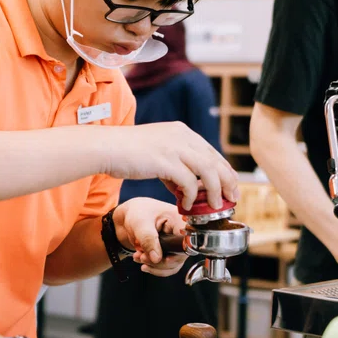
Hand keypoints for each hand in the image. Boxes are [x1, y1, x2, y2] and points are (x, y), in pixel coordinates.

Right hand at [100, 122, 238, 210]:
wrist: (105, 147)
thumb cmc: (125, 152)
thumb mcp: (156, 154)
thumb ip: (172, 167)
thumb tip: (184, 187)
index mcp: (181, 132)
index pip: (211, 152)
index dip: (224, 170)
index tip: (230, 186)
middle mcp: (181, 136)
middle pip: (215, 160)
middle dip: (227, 182)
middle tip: (232, 198)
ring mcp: (174, 147)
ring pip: (208, 171)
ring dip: (214, 191)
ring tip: (214, 206)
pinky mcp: (165, 160)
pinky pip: (188, 182)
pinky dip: (191, 196)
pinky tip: (185, 205)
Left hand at [115, 198, 187, 276]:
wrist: (129, 217)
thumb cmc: (137, 212)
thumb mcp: (140, 222)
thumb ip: (148, 238)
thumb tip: (156, 258)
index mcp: (180, 220)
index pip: (187, 241)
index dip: (178, 253)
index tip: (165, 258)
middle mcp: (182, 233)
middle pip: (180, 256)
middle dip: (159, 261)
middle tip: (142, 257)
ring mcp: (176, 244)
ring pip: (174, 264)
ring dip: (155, 266)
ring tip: (139, 257)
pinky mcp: (170, 252)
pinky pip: (168, 266)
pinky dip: (155, 267)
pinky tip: (143, 262)